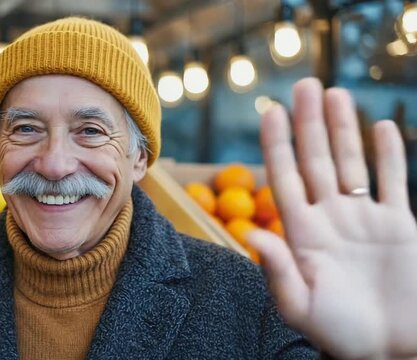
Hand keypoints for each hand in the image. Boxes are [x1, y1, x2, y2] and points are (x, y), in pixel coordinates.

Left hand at [249, 78, 416, 359]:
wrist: (392, 349)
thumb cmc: (340, 334)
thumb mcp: (300, 306)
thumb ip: (277, 269)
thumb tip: (251, 233)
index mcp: (303, 234)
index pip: (285, 179)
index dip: (277, 145)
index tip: (270, 112)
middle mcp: (330, 219)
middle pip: (316, 161)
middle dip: (309, 123)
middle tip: (304, 85)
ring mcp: (364, 220)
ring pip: (351, 163)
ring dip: (343, 129)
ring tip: (334, 94)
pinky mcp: (399, 226)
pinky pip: (393, 183)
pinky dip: (388, 156)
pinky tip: (380, 128)